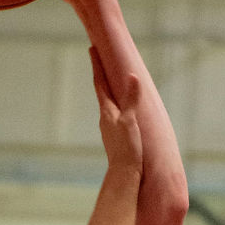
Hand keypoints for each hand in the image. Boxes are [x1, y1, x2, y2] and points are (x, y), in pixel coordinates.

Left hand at [91, 47, 142, 174]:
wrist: (124, 175)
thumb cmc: (127, 149)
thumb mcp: (131, 121)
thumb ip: (131, 99)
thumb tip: (132, 76)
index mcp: (107, 111)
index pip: (100, 82)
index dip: (97, 65)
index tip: (92, 48)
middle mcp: (105, 117)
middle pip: (102, 89)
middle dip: (101, 72)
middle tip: (98, 56)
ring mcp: (109, 127)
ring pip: (108, 101)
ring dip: (109, 87)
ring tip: (111, 77)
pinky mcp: (116, 136)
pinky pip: (115, 113)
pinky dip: (117, 103)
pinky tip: (121, 107)